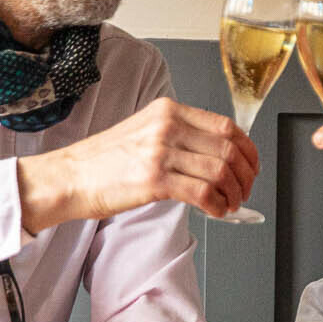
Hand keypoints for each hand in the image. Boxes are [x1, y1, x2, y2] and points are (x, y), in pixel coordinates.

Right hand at [18, 98, 258, 229]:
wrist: (70, 176)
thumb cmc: (104, 160)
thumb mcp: (145, 131)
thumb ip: (179, 135)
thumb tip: (216, 154)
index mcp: (168, 110)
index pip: (225, 126)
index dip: (247, 149)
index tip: (251, 166)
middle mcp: (167, 126)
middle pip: (227, 149)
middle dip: (244, 175)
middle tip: (244, 190)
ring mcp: (160, 152)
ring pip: (219, 171)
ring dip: (233, 193)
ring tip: (230, 204)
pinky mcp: (154, 180)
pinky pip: (202, 193)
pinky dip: (217, 205)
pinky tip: (215, 211)